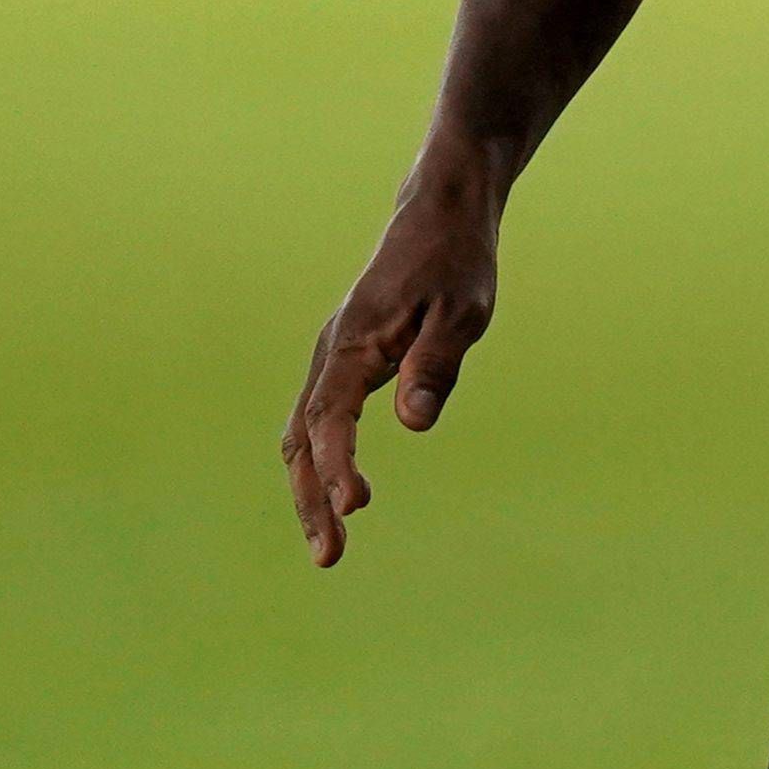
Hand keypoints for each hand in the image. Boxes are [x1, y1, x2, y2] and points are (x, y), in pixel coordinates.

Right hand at [281, 147, 510, 565]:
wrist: (440, 212)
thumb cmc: (457, 260)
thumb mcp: (464, 312)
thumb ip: (437, 365)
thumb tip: (415, 424)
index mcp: (355, 342)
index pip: (333, 417)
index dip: (338, 466)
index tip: (355, 508)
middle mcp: (332, 351)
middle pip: (304, 437)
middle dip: (311, 499)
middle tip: (330, 556)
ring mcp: (333, 355)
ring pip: (303, 433)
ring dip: (309, 489)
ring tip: (329, 545)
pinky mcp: (345, 360)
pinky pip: (317, 419)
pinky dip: (317, 461)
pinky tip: (332, 495)